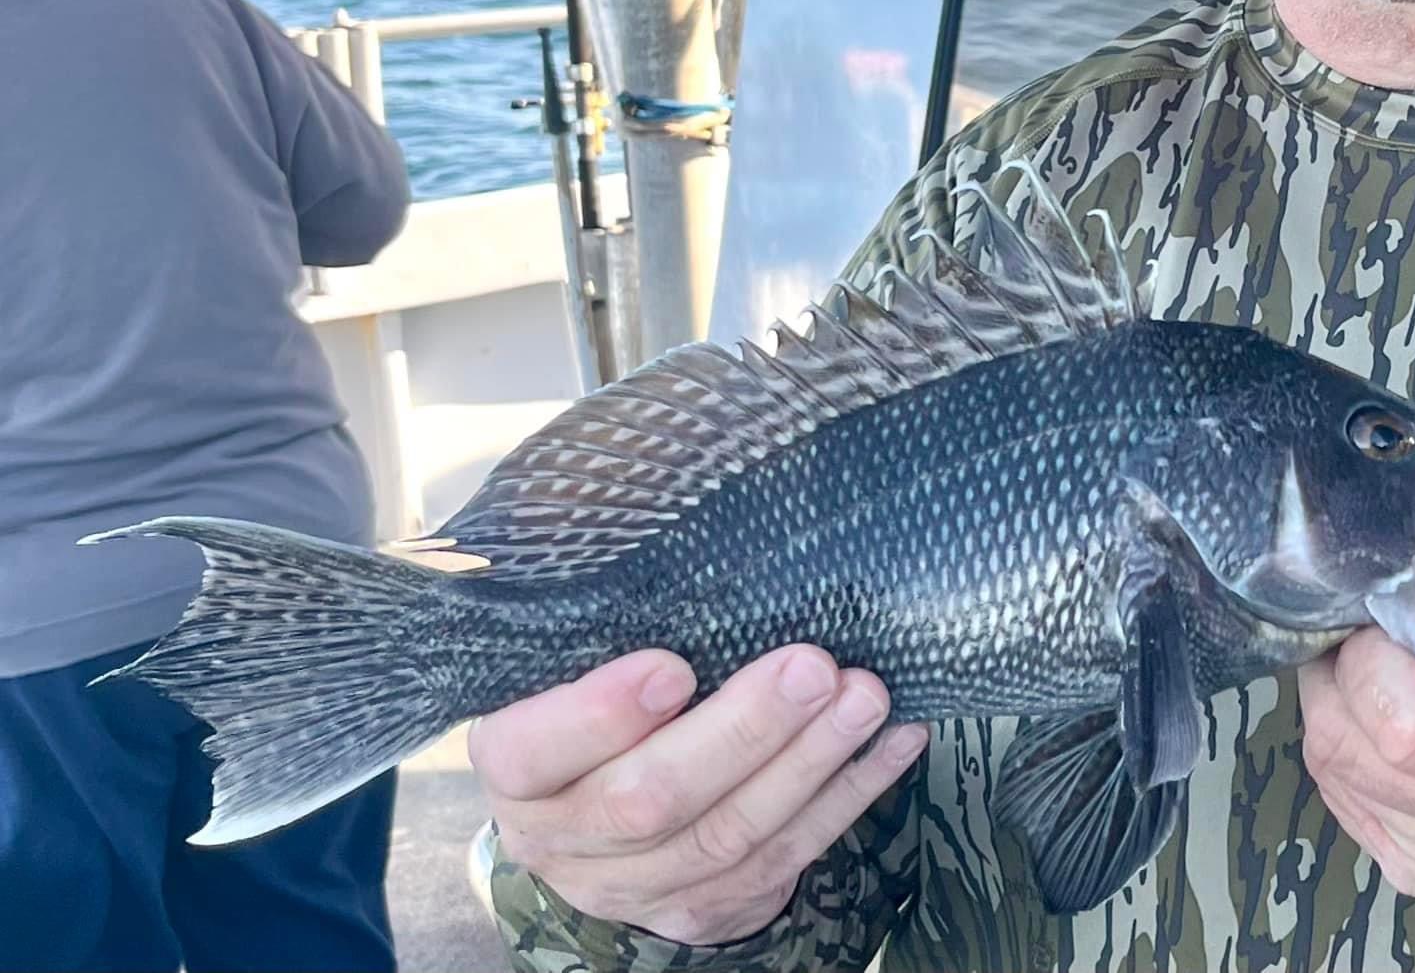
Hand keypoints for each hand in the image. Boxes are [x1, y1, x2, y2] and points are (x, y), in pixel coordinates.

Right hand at [469, 645, 929, 945]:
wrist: (590, 802)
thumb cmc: (586, 688)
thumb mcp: (566, 652)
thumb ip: (601, 611)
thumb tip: (660, 510)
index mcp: (515, 767)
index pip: (534, 749)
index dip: (601, 715)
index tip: (674, 666)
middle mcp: (561, 839)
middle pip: (650, 799)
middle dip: (742, 732)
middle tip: (812, 667)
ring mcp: (632, 888)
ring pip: (728, 837)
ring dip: (810, 764)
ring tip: (866, 697)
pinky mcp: (701, 909)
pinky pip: (783, 861)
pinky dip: (847, 797)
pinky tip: (893, 741)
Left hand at [1297, 511, 1414, 894]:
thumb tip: (1406, 568)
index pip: (1404, 722)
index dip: (1372, 659)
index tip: (1391, 623)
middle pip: (1346, 742)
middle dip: (1340, 670)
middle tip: (1376, 640)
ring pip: (1330, 765)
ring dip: (1337, 704)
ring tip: (1381, 675)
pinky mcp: (1414, 869)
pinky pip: (1340, 794)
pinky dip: (1345, 746)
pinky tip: (1379, 723)